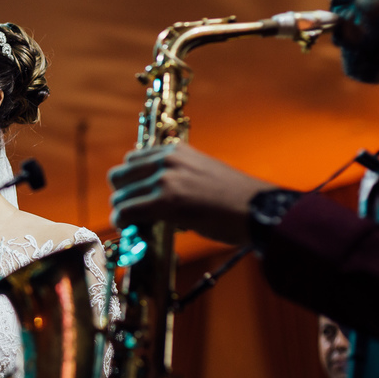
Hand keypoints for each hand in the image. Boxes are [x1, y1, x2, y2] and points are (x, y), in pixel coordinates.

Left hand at [108, 143, 274, 244]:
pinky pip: (127, 210)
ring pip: (120, 194)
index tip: (132, 195)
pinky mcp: (165, 201)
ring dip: (121, 210)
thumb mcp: (202, 175)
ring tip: (131, 223)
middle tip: (129, 211)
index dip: (129, 181)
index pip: (132, 159)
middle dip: (121, 194)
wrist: (258, 210)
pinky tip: (128, 227)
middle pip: (120, 174)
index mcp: (177, 150)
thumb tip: (152, 195)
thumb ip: (176, 178)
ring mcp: (165, 179)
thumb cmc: (235, 200)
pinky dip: (122, 220)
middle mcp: (168, 159)